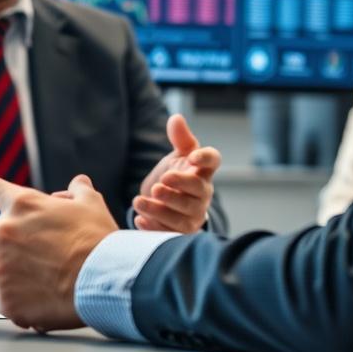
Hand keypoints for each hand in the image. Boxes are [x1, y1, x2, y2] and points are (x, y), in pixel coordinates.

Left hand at [0, 174, 118, 331]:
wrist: (107, 280)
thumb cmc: (99, 241)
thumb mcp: (90, 204)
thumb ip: (78, 191)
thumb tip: (77, 183)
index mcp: (20, 206)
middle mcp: (3, 235)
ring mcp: (1, 270)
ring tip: (19, 278)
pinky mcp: (6, 301)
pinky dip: (12, 299)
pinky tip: (33, 297)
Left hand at [134, 114, 220, 232]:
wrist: (168, 202)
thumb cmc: (178, 174)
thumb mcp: (178, 155)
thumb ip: (180, 137)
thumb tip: (176, 118)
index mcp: (203, 171)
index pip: (213, 160)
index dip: (205, 158)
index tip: (192, 157)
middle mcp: (202, 194)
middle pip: (197, 192)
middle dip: (178, 189)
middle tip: (158, 185)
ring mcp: (193, 215)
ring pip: (182, 217)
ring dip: (160, 210)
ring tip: (139, 201)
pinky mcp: (181, 233)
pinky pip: (169, 233)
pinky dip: (154, 227)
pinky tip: (140, 219)